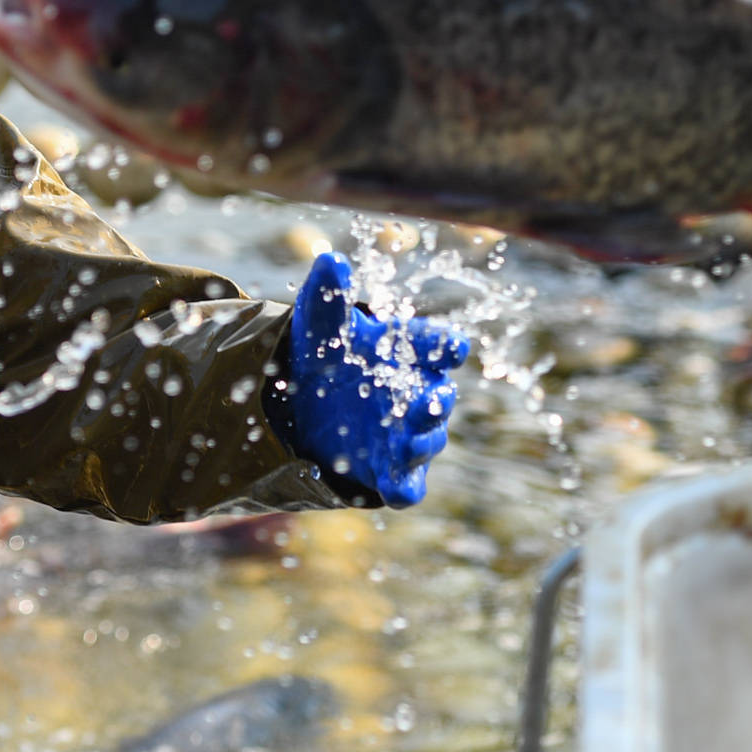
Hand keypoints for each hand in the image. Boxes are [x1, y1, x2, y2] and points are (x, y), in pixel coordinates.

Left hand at [278, 253, 468, 506]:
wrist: (297, 406)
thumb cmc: (323, 355)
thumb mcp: (319, 325)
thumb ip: (328, 296)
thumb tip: (330, 260)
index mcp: (407, 351)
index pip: (435, 344)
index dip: (444, 346)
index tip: (453, 346)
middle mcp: (415, 393)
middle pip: (438, 396)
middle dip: (436, 399)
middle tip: (429, 399)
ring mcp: (406, 435)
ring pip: (426, 440)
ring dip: (421, 441)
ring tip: (408, 441)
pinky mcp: (390, 471)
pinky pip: (408, 486)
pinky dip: (406, 489)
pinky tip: (398, 491)